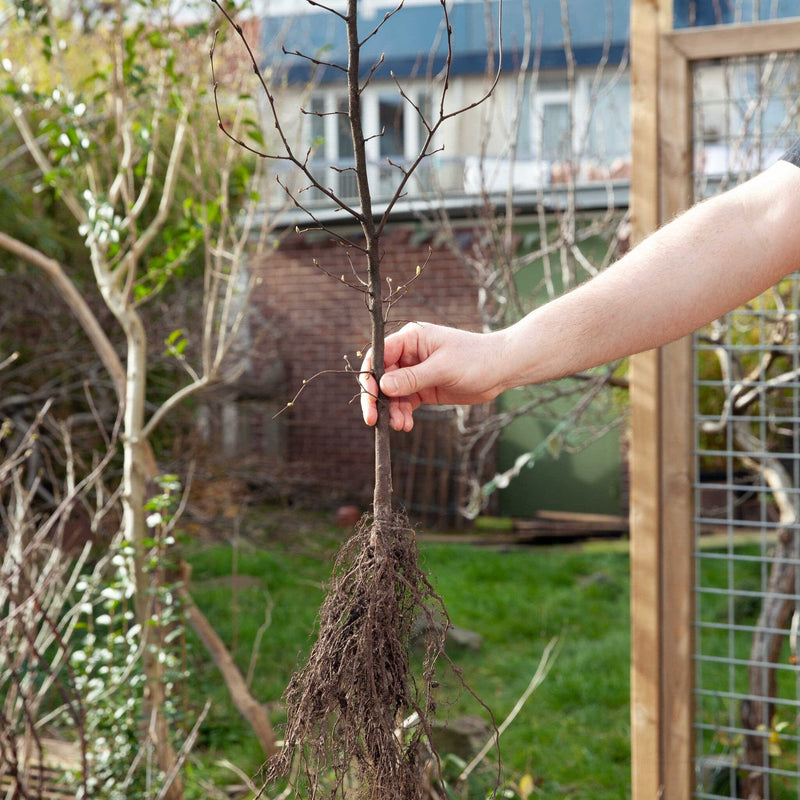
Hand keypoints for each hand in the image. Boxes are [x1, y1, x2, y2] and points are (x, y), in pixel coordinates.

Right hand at [359, 322, 502, 430]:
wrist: (501, 369)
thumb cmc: (476, 359)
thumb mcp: (443, 368)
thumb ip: (412, 378)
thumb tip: (383, 387)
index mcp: (410, 339)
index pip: (379, 355)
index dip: (370, 376)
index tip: (370, 397)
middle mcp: (409, 354)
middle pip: (381, 377)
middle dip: (377, 399)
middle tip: (374, 420)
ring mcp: (416, 372)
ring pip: (392, 394)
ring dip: (392, 411)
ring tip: (401, 425)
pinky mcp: (424, 388)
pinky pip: (405, 402)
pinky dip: (403, 414)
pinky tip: (406, 425)